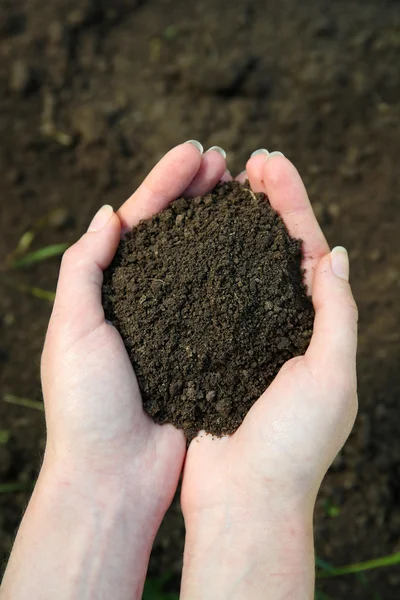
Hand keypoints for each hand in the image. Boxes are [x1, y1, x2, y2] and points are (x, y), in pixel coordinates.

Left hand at [1, 142, 226, 599]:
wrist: (115, 474)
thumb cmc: (85, 406)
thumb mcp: (71, 329)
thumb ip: (84, 269)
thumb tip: (108, 212)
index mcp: (112, 288)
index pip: (141, 221)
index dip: (167, 183)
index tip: (197, 151)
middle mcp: (147, 299)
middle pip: (176, 232)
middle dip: (198, 192)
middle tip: (228, 160)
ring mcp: (178, 321)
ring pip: (204, 259)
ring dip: (221, 222)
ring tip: (245, 189)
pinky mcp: (204, 348)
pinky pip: (223, 300)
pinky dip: (238, 270)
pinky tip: (257, 247)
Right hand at [180, 152, 357, 598]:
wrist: (244, 498)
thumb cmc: (293, 445)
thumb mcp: (330, 377)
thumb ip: (337, 315)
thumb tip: (336, 255)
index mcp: (315, 325)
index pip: (307, 248)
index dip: (292, 203)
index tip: (271, 164)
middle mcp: (280, 324)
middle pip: (273, 248)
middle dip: (264, 201)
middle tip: (248, 161)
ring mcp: (242, 333)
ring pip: (238, 265)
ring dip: (232, 224)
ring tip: (219, 186)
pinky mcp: (208, 348)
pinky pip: (206, 296)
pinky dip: (202, 263)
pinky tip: (188, 237)